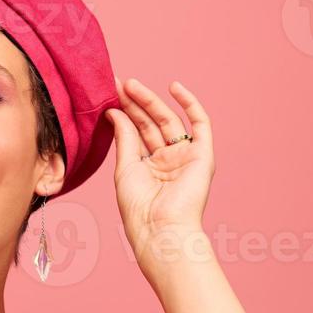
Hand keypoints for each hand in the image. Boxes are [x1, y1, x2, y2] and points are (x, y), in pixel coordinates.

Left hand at [103, 78, 214, 262]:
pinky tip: (174, 87)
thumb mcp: (125, 167)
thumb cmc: (139, 208)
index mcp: (148, 167)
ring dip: (151, 101)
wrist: (160, 228)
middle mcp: (168, 160)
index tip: (109, 94)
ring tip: (131, 85)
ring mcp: (185, 157)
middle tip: (118, 84)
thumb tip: (115, 111)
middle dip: (135, 103)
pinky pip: (201, 124)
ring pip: (169, 121)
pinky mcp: (203, 155)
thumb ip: (124, 137)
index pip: (136, 132)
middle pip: (150, 124)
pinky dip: (190, 104)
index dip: (124, 112)